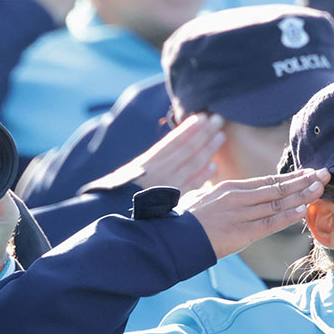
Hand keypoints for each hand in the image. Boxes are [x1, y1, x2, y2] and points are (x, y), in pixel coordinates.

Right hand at [85, 113, 223, 193]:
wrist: (113, 216)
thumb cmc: (118, 194)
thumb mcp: (131, 173)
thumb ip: (150, 162)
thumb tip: (168, 149)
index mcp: (148, 161)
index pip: (172, 140)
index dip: (188, 128)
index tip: (201, 117)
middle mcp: (159, 170)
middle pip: (186, 148)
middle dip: (203, 133)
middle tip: (218, 119)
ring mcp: (168, 184)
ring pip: (192, 163)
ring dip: (208, 149)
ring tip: (220, 136)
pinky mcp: (173, 200)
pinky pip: (192, 185)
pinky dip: (203, 175)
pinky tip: (214, 166)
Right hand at [181, 168, 327, 259]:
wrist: (172, 237)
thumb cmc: (186, 219)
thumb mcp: (204, 198)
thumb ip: (223, 196)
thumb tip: (233, 194)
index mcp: (231, 188)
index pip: (268, 181)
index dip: (291, 177)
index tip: (309, 173)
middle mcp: (239, 198)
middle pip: (277, 188)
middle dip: (303, 181)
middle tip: (324, 174)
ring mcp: (240, 215)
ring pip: (277, 203)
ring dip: (301, 196)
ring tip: (320, 188)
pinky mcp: (240, 233)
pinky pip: (268, 224)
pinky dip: (286, 217)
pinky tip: (302, 210)